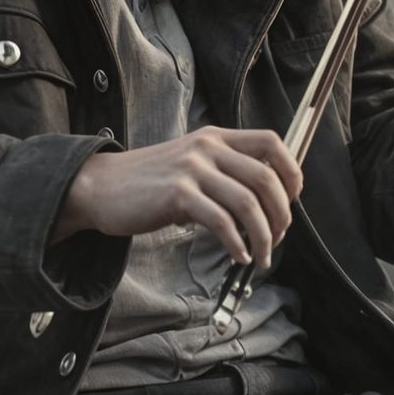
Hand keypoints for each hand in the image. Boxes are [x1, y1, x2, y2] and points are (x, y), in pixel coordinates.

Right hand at [72, 126, 303, 269]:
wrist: (102, 186)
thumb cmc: (150, 182)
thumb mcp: (191, 162)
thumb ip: (224, 171)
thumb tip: (265, 201)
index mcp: (216, 137)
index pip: (272, 142)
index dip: (291, 172)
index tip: (292, 200)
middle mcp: (208, 147)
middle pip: (267, 177)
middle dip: (281, 214)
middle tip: (277, 239)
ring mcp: (192, 169)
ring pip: (248, 203)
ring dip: (263, 236)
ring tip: (261, 257)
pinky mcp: (178, 194)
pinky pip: (221, 222)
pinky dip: (237, 244)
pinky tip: (238, 256)